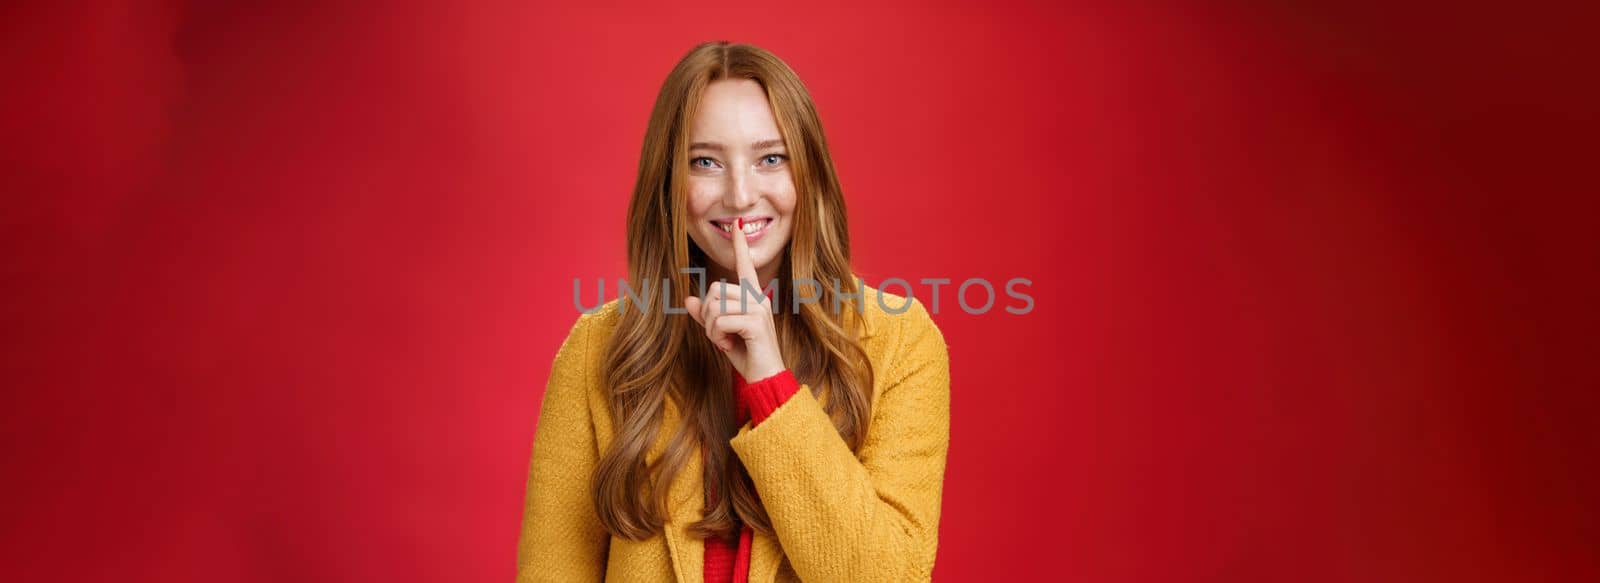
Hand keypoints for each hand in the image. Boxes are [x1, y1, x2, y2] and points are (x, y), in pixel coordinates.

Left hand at [684, 218, 785, 381]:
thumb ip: (707, 316)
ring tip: (723, 341)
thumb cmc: (745, 355)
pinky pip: (721, 320)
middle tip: (718, 335)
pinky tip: (728, 346)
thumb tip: (688, 299)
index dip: (740, 245)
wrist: (764, 378)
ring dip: (711, 327)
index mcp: (753, 297)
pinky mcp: (756, 322)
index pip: (744, 266)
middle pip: (716, 290)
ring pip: (716, 305)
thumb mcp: (721, 333)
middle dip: (708, 315)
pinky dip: (717, 335)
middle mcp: (758, 298)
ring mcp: (759, 309)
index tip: (737, 223)